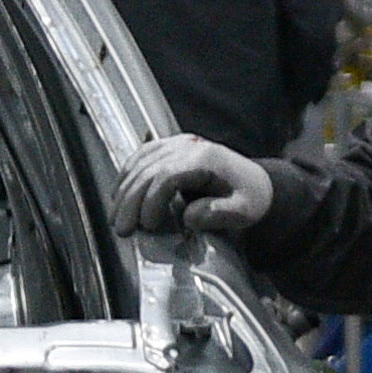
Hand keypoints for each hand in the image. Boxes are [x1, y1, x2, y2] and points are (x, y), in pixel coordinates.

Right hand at [113, 133, 273, 236]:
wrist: (256, 183)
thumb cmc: (250, 197)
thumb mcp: (244, 210)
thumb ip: (218, 214)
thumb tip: (188, 217)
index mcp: (206, 158)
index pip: (167, 175)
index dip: (151, 201)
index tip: (147, 226)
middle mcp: (189, 146)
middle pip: (148, 169)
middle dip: (130, 201)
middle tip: (121, 228)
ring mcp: (178, 144)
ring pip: (140, 162)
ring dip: (123, 190)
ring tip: (115, 217)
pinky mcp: (171, 147)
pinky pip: (142, 156)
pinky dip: (127, 174)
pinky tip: (118, 192)